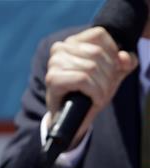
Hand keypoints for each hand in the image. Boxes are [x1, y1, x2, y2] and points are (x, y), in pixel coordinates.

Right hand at [46, 26, 137, 147]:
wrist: (70, 121)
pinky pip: (82, 79)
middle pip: (96, 53)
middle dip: (109, 73)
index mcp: (72, 42)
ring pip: (91, 67)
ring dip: (103, 86)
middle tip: (108, 89)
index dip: (112, 52)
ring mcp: (54, 63)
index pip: (98, 34)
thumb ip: (123, 63)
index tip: (115, 69)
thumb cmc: (88, 95)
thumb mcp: (110, 75)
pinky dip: (94, 92)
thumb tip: (126, 58)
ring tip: (102, 97)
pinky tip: (96, 100)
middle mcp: (59, 49)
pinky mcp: (53, 79)